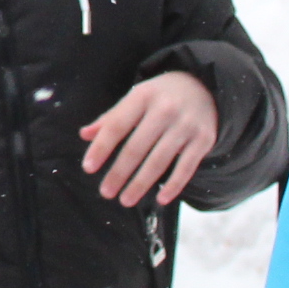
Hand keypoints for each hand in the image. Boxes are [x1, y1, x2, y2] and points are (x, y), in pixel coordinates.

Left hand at [80, 69, 217, 206]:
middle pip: (136, 147)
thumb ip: (111, 118)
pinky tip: (160, 199)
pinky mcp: (204, 139)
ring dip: (140, 184)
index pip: (117, 125)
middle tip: (105, 192)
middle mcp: (165, 109)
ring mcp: (186, 125)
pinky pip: (187, 168)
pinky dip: (173, 185)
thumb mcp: (136, 98)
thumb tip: (84, 135)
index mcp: (142, 96)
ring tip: (126, 200)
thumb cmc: (160, 97)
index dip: (101, 147)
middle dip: (119, 173)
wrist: (203, 87)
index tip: (88, 168)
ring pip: (159, 161)